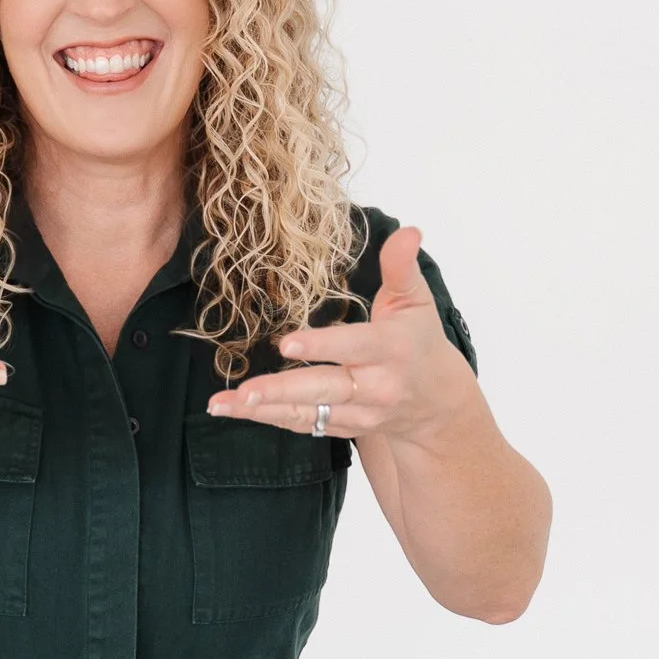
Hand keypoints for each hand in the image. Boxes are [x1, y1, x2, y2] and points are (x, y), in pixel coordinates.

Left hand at [204, 225, 476, 442]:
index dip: (322, 346)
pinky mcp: (342, 427)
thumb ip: (402, 267)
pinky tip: (232, 409)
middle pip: (325, 389)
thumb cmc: (418, 341)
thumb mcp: (416, 301)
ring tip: (222, 404)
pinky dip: (267, 419)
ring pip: (307, 413)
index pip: (354, 347)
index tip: (286, 344)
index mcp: (391, 350)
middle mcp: (375, 387)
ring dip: (262, 410)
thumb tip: (408, 231)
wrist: (436, 403)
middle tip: (245, 390)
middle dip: (283, 391)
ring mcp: (358, 413)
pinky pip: (302, 424)